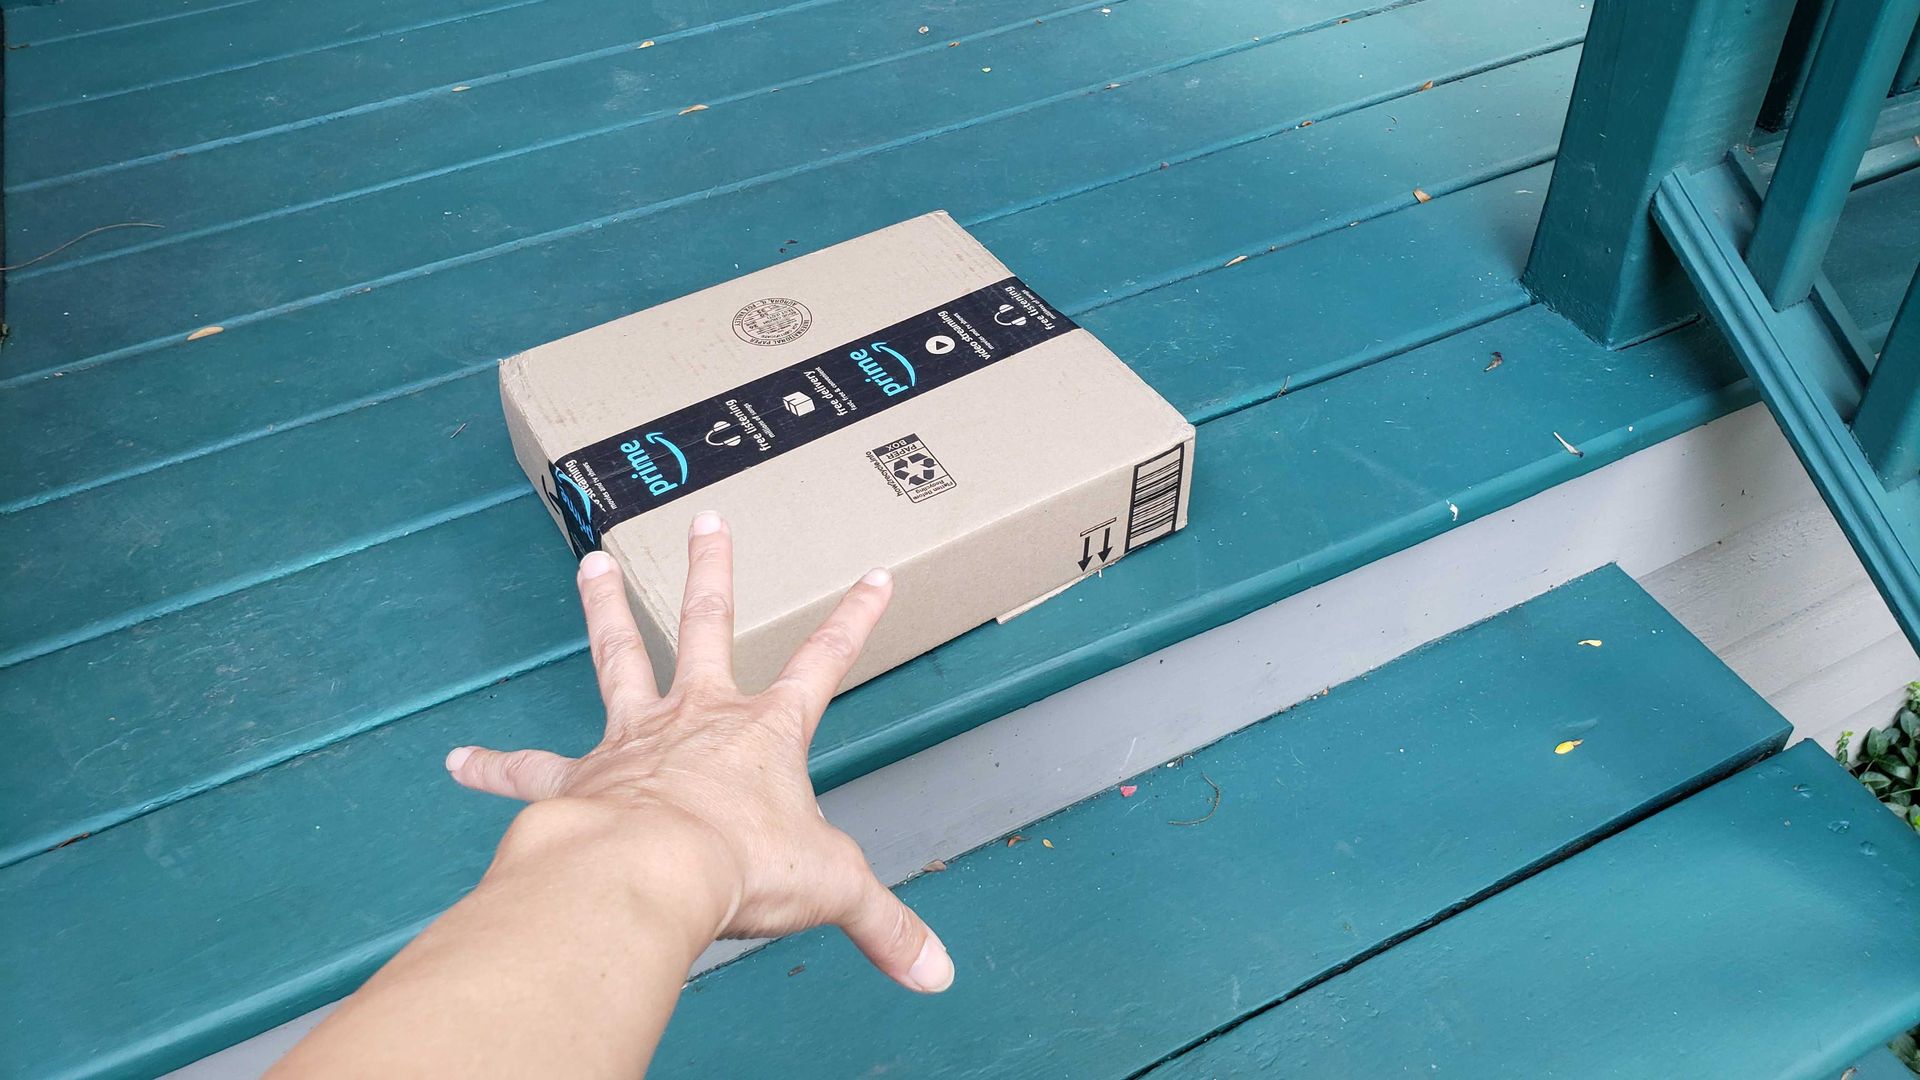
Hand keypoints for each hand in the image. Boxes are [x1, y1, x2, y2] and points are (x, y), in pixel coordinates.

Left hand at [443, 510, 953, 993]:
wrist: (649, 873)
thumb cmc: (740, 867)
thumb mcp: (834, 890)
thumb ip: (885, 927)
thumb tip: (937, 974)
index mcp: (765, 732)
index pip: (825, 662)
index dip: (855, 621)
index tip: (874, 577)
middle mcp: (698, 718)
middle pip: (709, 625)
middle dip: (713, 571)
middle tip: (707, 521)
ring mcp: (632, 739)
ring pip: (619, 656)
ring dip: (605, 610)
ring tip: (590, 565)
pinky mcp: (578, 777)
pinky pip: (529, 768)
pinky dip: (495, 768)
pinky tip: (459, 760)